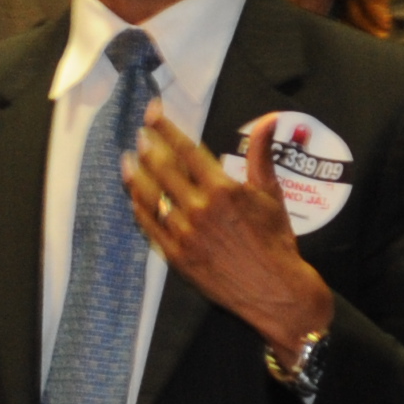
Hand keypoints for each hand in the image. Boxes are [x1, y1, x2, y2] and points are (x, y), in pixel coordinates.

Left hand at [124, 114, 334, 353]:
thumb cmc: (276, 241)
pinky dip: (140, 209)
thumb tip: (267, 118)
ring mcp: (184, 234)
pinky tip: (134, 199)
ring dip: (136, 176)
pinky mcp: (176, 257)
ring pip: (150, 197)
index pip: (186, 149)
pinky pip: (150, 227)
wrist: (275, 291)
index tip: (153, 112)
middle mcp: (199, 209)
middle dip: (148, 147)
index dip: (166, 127)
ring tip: (126, 161)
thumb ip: (261, 154)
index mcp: (222, 189)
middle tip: (140, 134)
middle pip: (162, 169)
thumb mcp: (272, 194)